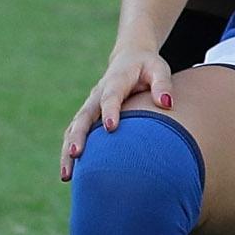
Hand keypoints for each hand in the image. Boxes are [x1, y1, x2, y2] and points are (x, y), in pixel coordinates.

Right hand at [62, 51, 174, 178]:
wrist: (130, 58)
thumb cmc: (148, 66)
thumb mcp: (159, 68)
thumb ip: (162, 84)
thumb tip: (168, 104)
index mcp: (116, 80)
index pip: (111, 96)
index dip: (110, 111)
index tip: (111, 128)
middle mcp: (97, 95)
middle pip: (83, 116)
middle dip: (78, 136)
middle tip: (76, 155)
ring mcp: (90, 106)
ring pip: (73, 129)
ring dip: (68, 151)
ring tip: (67, 176)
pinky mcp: (88, 116)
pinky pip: (75, 134)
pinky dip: (70, 152)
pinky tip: (70, 175)